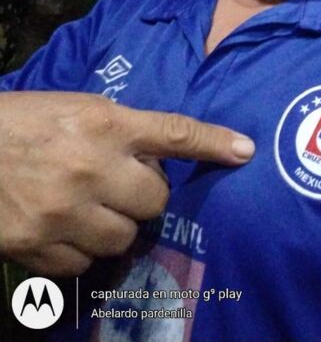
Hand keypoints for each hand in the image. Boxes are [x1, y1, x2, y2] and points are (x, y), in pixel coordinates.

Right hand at [0, 91, 254, 274]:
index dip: (213, 143)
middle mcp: (91, 167)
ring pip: (123, 237)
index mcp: (103, 123)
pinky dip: (81, 249)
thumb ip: (121, 127)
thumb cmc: (24, 120)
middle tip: (125, 183)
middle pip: (155, 199)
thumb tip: (162, 152)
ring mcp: (63, 211)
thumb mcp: (77, 107)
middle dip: (146, 194)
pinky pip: (84, 263)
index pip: (173, 134)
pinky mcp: (37, 246)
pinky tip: (64, 228)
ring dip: (116, 225)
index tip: (244, 151)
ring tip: (92, 206)